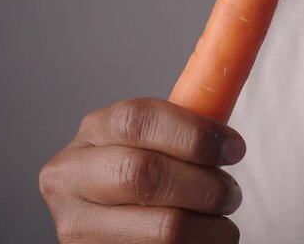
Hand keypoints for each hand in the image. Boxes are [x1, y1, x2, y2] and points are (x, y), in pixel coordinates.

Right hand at [39, 98, 245, 242]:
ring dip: (211, 226)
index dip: (195, 133)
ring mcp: (77, 227)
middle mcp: (70, 178)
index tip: (234, 148)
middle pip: (147, 174)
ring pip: (165, 228)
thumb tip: (230, 75)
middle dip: (205, 185)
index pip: (139, 119)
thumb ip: (184, 129)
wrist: (118, 229)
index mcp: (91, 133)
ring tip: (220, 221)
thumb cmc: (150, 179)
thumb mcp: (157, 144)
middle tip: (230, 193)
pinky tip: (203, 239)